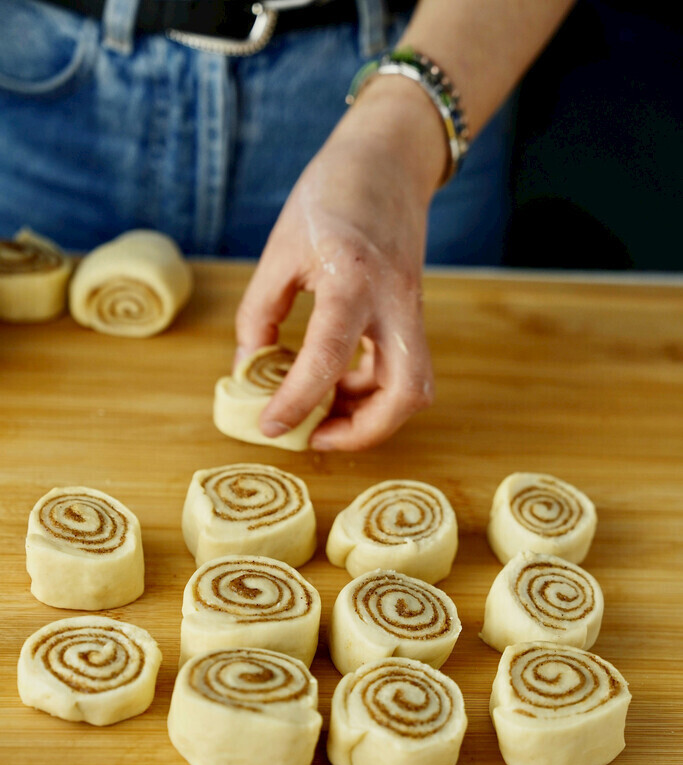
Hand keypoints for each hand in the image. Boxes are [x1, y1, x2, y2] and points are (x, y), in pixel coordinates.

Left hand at [234, 76, 445, 449]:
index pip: (327, 356)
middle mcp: (394, 302)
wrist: (389, 159)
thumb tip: (248, 368)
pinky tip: (337, 382)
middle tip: (319, 437)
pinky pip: (403, 368)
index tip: (271, 425)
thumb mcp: (280, 249)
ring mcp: (410, 311)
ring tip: (322, 412)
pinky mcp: (412, 315)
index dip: (297, 400)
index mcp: (352, 279)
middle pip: (405, 392)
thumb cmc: (331, 194)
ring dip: (371, 414)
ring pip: (412, 386)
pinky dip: (372, 389)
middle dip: (365, 430)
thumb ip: (259, 313)